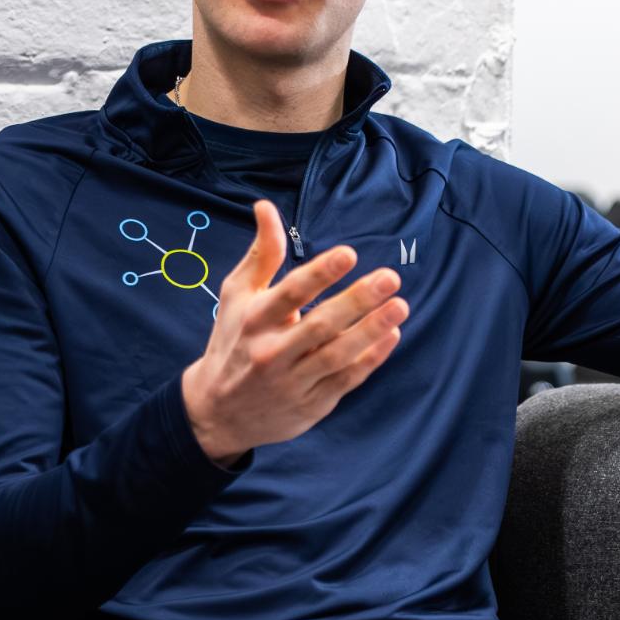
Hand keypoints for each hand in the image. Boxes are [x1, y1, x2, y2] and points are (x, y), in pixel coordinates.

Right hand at [182, 201, 406, 464]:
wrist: (218, 412)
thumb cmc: (233, 342)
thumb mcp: (237, 296)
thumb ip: (261, 254)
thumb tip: (266, 207)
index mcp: (254, 321)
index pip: (290, 294)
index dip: (320, 274)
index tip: (349, 254)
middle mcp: (272, 353)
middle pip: (320, 325)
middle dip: (357, 300)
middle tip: (390, 278)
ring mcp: (293, 382)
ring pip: (338, 355)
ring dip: (372, 330)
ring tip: (400, 306)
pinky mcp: (312, 404)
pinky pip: (346, 380)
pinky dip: (371, 359)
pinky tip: (392, 335)